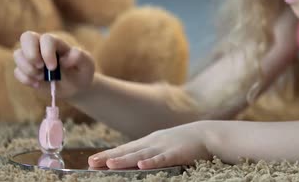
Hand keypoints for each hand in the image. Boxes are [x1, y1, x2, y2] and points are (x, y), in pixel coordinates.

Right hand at [13, 31, 94, 97]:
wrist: (76, 87)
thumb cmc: (81, 72)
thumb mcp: (87, 64)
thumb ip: (80, 57)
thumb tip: (64, 59)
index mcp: (57, 43)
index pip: (46, 39)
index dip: (46, 52)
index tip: (53, 67)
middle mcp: (41, 47)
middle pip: (26, 37)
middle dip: (30, 54)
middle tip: (40, 68)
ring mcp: (32, 58)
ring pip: (18, 54)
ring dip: (27, 69)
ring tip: (42, 78)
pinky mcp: (26, 71)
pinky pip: (17, 71)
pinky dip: (25, 79)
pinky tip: (37, 84)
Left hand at [88, 121, 213, 169]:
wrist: (207, 133)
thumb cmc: (185, 141)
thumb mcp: (163, 143)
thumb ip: (149, 151)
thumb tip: (134, 161)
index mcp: (149, 141)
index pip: (125, 148)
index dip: (108, 154)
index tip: (92, 160)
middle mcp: (153, 142)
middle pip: (128, 151)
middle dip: (109, 157)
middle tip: (91, 163)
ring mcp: (164, 147)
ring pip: (141, 155)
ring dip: (125, 159)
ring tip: (110, 164)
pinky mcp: (177, 153)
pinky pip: (163, 159)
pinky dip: (152, 162)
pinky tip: (141, 165)